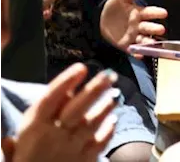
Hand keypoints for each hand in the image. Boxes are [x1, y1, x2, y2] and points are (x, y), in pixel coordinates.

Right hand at [0, 63, 117, 161]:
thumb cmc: (27, 159)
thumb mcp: (24, 136)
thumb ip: (38, 116)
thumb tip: (59, 93)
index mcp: (33, 127)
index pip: (50, 100)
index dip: (66, 82)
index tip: (81, 68)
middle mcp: (53, 136)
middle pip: (76, 109)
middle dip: (94, 90)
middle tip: (110, 75)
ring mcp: (70, 149)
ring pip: (91, 124)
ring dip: (105, 107)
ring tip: (116, 94)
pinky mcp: (84, 161)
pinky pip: (99, 143)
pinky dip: (108, 131)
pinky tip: (114, 120)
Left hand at [99, 0, 166, 53]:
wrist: (101, 20)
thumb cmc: (115, 7)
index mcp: (140, 13)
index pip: (150, 13)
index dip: (157, 13)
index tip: (164, 13)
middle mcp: (139, 25)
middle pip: (149, 28)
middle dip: (155, 29)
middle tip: (161, 29)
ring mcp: (133, 36)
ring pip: (143, 39)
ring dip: (149, 42)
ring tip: (153, 43)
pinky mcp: (126, 45)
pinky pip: (132, 49)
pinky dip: (137, 53)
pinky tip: (140, 55)